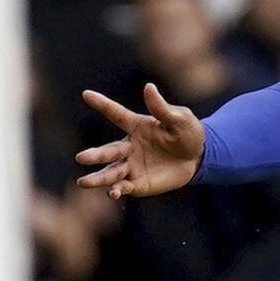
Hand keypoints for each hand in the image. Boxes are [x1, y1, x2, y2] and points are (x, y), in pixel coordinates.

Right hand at [75, 83, 206, 200]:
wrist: (198, 158)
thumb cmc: (188, 133)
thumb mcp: (180, 119)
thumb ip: (162, 108)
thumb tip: (148, 87)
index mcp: (137, 126)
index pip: (117, 114)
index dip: (102, 104)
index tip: (86, 94)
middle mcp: (129, 147)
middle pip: (109, 151)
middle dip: (95, 155)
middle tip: (81, 158)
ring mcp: (132, 166)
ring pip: (111, 172)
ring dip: (98, 177)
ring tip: (83, 182)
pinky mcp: (139, 183)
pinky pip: (125, 187)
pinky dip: (117, 190)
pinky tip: (112, 193)